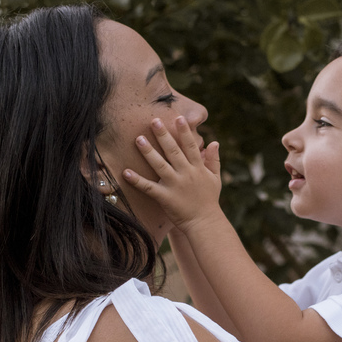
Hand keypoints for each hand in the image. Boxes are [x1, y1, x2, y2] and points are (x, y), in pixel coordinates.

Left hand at [122, 116, 223, 230]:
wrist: (206, 223)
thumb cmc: (210, 200)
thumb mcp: (215, 179)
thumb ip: (214, 160)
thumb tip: (214, 142)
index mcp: (198, 168)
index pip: (191, 146)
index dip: (185, 132)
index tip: (178, 118)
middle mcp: (186, 174)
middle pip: (174, 151)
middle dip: (164, 135)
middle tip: (154, 120)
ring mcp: (175, 185)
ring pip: (160, 165)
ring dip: (149, 152)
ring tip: (138, 139)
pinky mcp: (165, 197)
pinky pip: (149, 187)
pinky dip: (137, 180)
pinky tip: (126, 172)